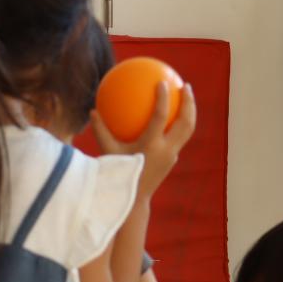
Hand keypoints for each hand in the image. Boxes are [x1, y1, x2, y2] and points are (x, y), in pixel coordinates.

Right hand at [90, 82, 195, 197]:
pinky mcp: (172, 159)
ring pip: (188, 131)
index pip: (161, 118)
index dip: (163, 99)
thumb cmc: (116, 173)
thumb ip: (101, 131)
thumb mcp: (107, 152)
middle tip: (185, 85)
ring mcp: (172, 156)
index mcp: (151, 146)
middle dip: (188, 103)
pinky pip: (179, 137)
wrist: (133, 199)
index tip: (162, 83)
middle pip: (185, 123)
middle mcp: (166, 150)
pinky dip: (179, 123)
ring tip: (186, 97)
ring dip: (190, 112)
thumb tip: (93, 110)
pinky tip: (172, 115)